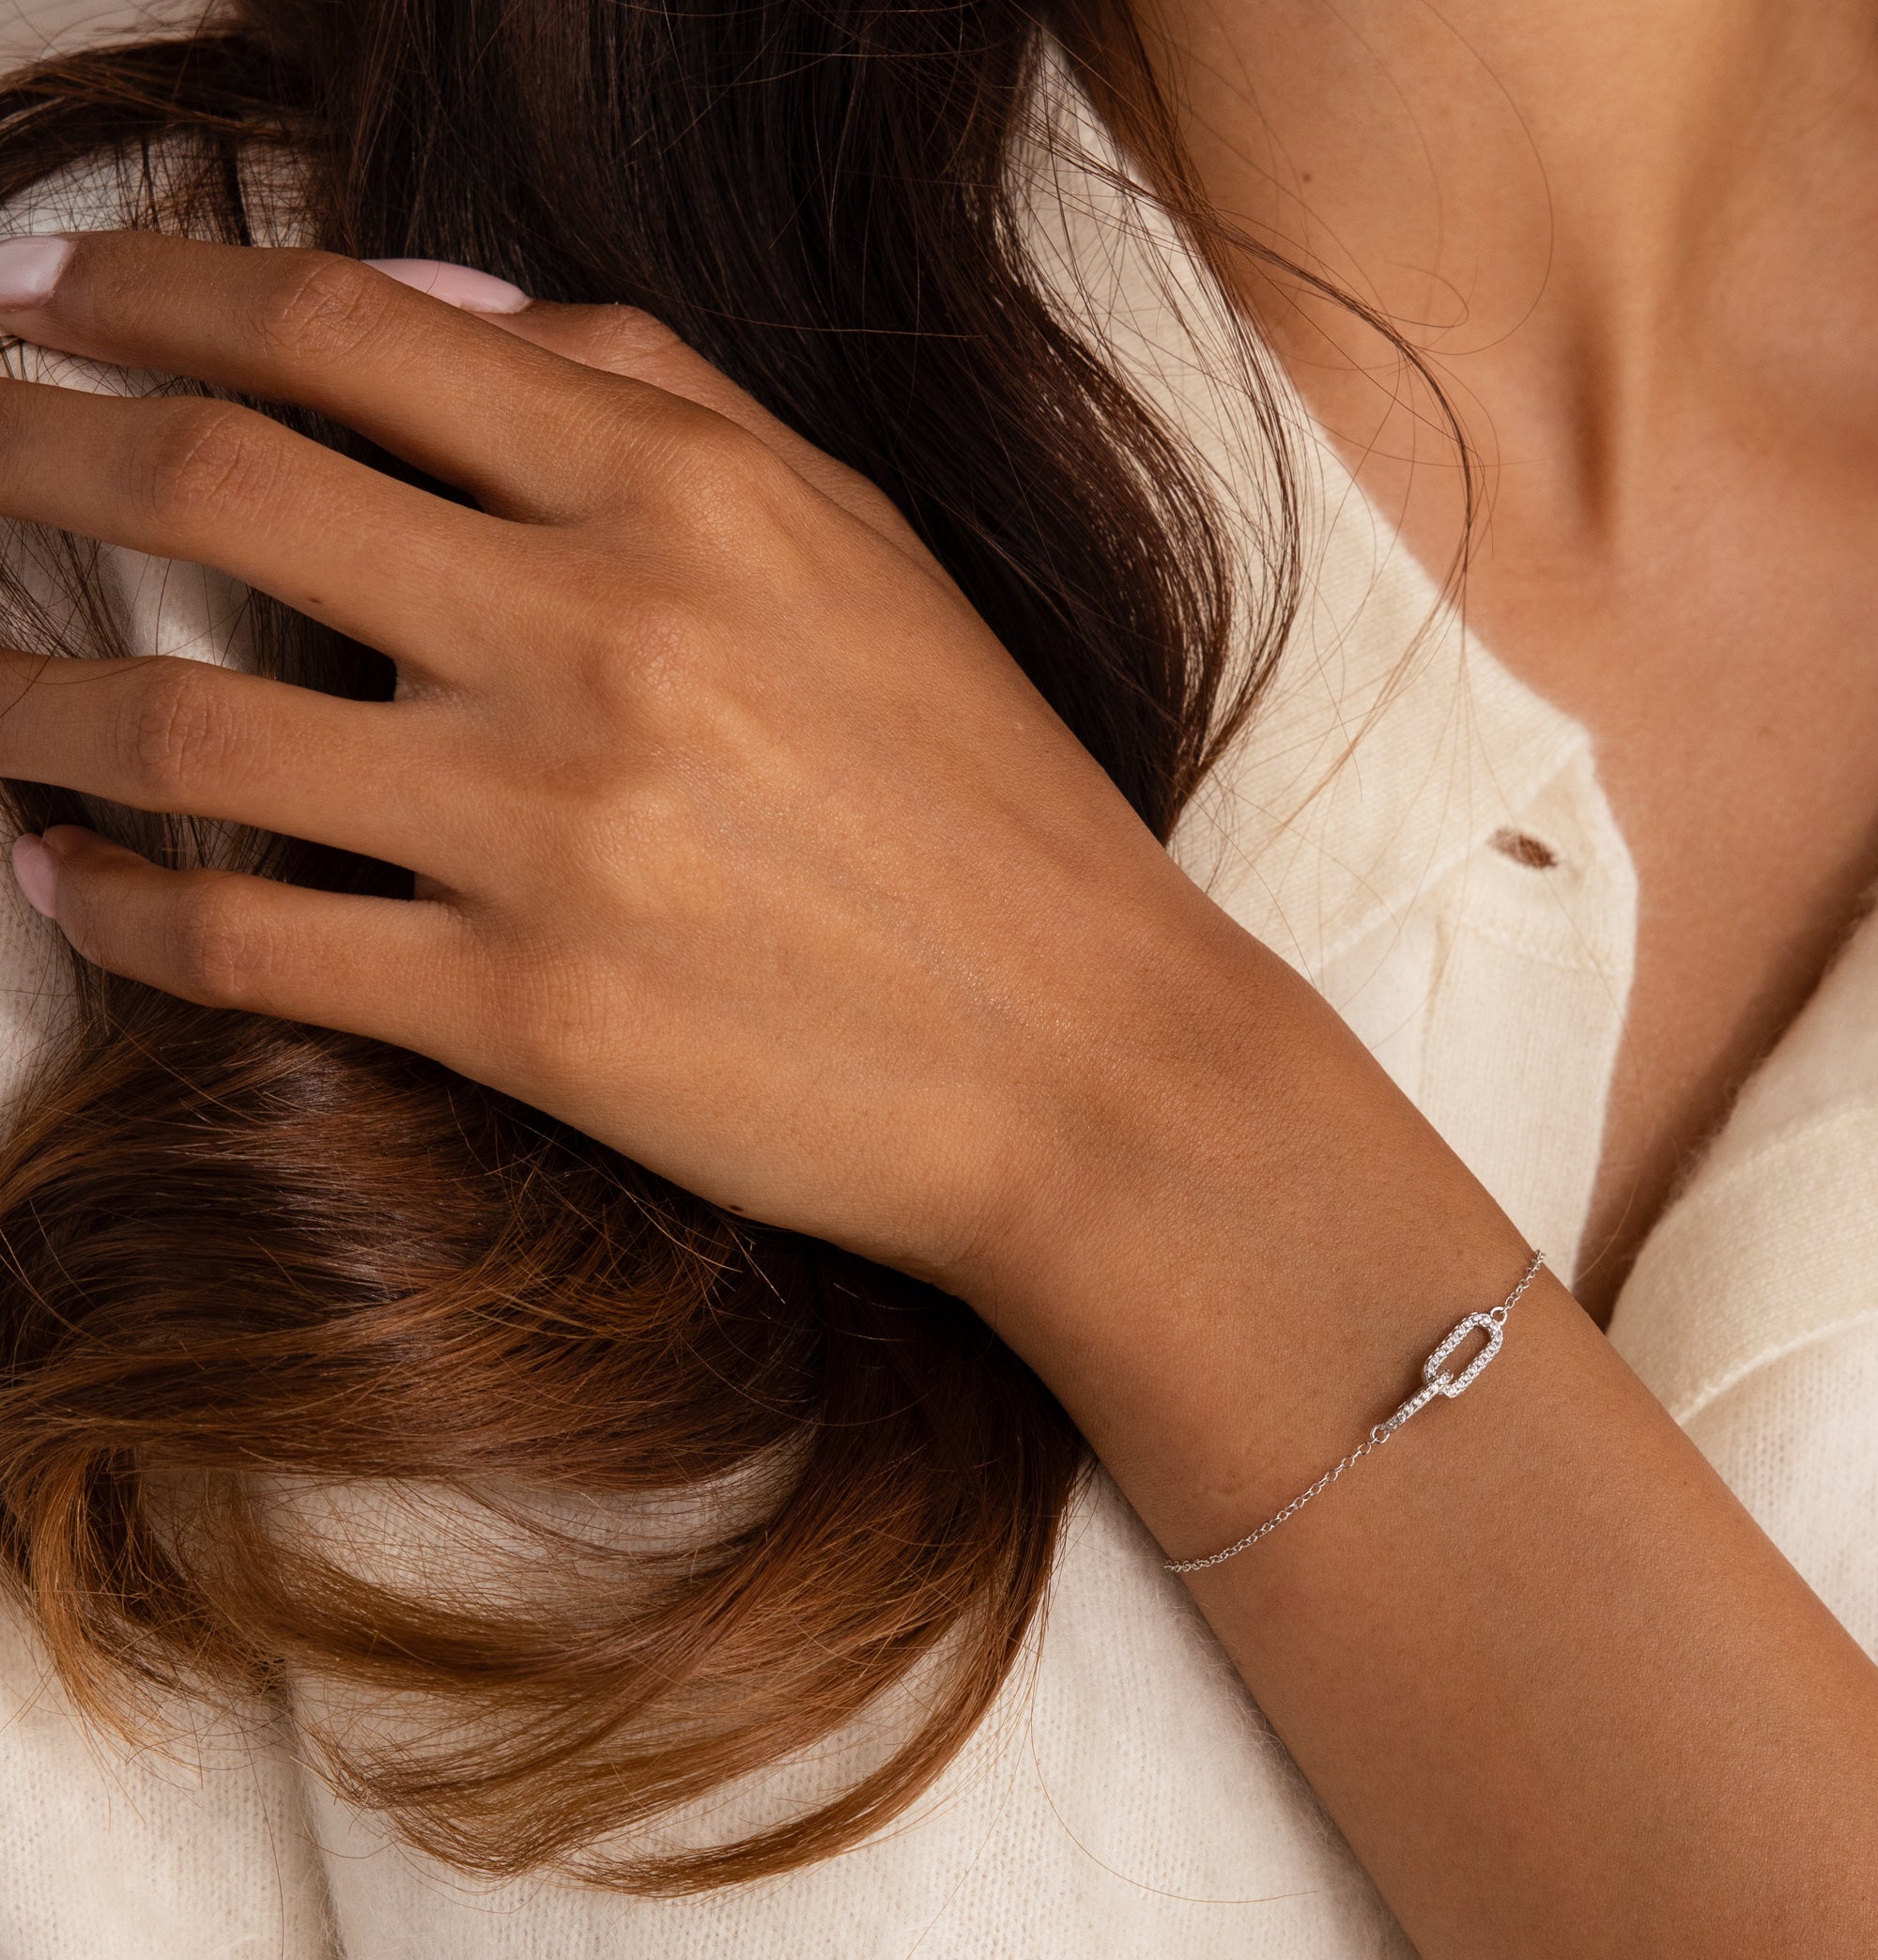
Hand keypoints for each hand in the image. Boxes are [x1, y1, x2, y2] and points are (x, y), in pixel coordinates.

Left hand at [0, 230, 1278, 1290]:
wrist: (1094, 1069)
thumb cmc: (994, 812)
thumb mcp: (867, 552)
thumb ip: (660, 400)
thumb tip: (427, 306)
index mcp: (687, 497)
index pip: (344, 337)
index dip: (145, 295)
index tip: (36, 296)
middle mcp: (602, 635)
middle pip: (217, 487)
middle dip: (25, 444)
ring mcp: (556, 829)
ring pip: (186, 728)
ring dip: (20, 697)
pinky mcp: (531, 1014)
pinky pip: (251, 945)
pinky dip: (116, 906)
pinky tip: (57, 876)